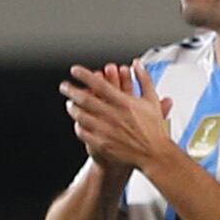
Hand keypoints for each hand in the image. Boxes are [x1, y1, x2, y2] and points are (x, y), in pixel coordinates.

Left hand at [61, 63, 175, 173]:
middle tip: (64, 86)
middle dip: (71, 90)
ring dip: (72, 107)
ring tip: (70, 103)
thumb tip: (138, 65)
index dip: (85, 75)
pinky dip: (78, 125)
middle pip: (85, 99)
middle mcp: (113, 115)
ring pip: (81, 115)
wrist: (154, 155)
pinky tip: (78, 122)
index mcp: (124, 103)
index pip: (99, 85)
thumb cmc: (154, 129)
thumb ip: (144, 80)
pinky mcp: (101, 143)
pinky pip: (82, 132)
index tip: (75, 70)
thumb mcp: (152, 101)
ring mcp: (105, 130)